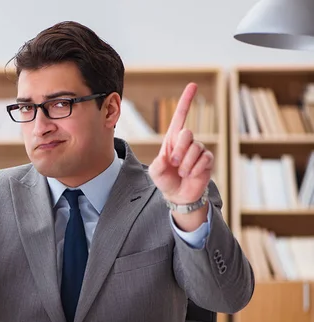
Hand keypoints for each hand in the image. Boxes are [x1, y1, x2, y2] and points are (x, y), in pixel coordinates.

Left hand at [148, 83, 213, 204]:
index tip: (193, 85)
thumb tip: (167, 158)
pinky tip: (192, 175)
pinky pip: (205, 159)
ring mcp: (198, 150)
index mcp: (172, 139)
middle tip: (174, 164)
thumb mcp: (155, 172)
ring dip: (187, 164)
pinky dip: (196, 169)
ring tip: (182, 173)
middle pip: (187, 133)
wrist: (178, 194)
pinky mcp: (207, 160)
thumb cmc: (165, 179)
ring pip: (196, 149)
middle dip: (179, 151)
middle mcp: (187, 142)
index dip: (186, 101)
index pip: (180, 116)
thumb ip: (158, 164)